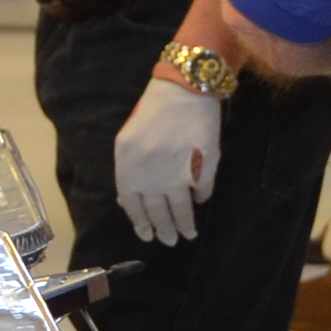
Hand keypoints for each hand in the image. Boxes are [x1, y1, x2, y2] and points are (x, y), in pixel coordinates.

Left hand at [113, 75, 221, 244]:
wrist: (183, 90)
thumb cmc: (153, 113)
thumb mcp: (129, 141)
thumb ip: (128, 172)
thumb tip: (129, 203)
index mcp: (128, 166)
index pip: (132, 205)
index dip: (140, 223)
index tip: (148, 235)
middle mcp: (151, 174)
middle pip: (157, 213)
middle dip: (164, 230)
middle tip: (169, 241)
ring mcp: (178, 173)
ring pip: (181, 210)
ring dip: (184, 225)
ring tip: (188, 234)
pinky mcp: (203, 169)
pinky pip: (202, 192)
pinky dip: (201, 198)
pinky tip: (200, 201)